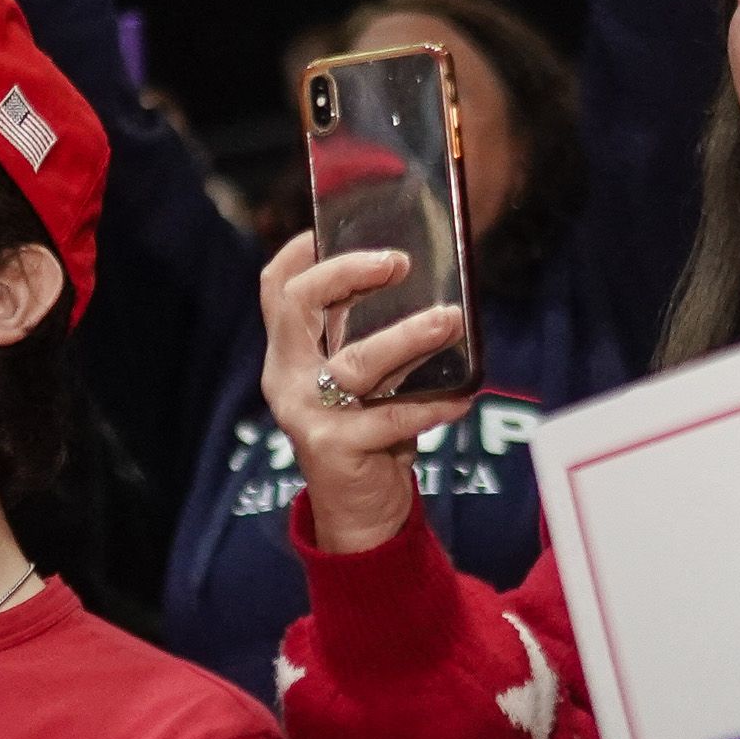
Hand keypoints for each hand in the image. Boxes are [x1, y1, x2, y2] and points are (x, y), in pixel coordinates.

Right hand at [260, 235, 476, 553]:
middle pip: (299, 305)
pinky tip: (463, 397)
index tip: (335, 226)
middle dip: (348, 273)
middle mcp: (286, 376)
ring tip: (451, 320)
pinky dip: (430, 406)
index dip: (299, 252)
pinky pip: (388, 419)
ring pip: (354, 362)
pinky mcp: (332, 447)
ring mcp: (304, 412)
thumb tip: (434, 284)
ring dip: (408, 337)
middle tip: (401, 262)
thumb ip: (379, 335)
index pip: (276, 289)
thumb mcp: (368, 375)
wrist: (361, 513)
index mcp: (289, 352)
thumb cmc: (372, 429)